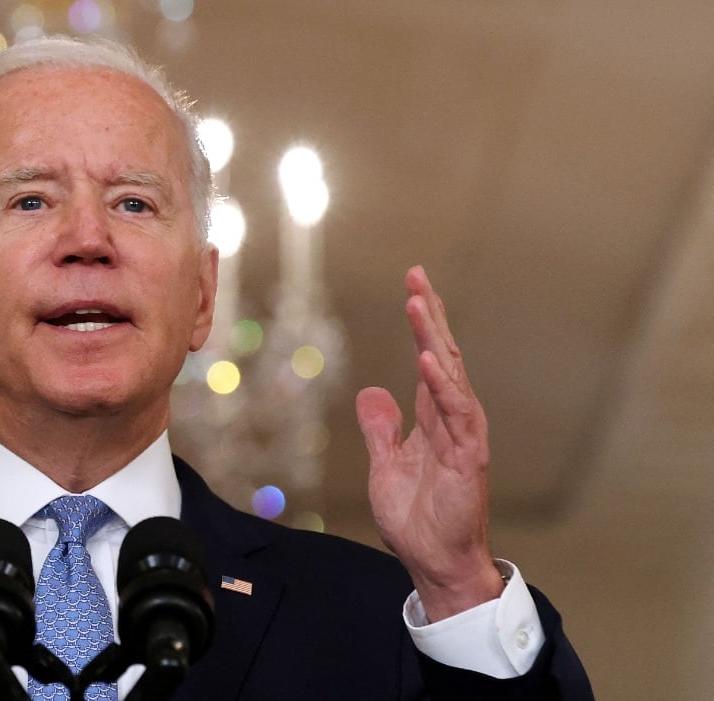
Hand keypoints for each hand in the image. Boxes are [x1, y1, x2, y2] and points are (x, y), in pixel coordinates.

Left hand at [355, 266, 501, 620]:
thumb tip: (371, 391)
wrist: (434, 563)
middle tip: (416, 275)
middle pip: (443, 355)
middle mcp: (451, 420)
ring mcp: (462, 437)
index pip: (429, 359)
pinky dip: (443, 386)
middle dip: (430, 315)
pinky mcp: (467, 459)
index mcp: (433, 419)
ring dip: (434, 338)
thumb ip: (382, 429)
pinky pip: (456, 415)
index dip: (421, 324)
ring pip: (450, 376)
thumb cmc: (417, 519)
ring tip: (418, 303)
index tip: (413, 285)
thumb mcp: (386, 465)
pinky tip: (430, 360)